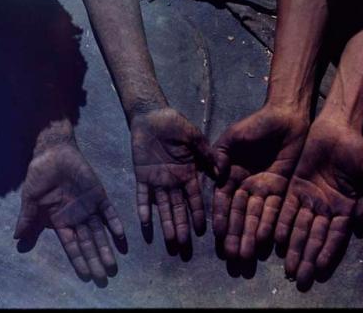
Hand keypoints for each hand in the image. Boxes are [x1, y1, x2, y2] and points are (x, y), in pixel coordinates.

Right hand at [14, 143, 124, 285]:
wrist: (53, 154)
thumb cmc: (40, 177)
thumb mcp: (30, 199)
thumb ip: (27, 219)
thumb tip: (16, 239)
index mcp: (61, 222)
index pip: (72, 246)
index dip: (79, 261)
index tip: (86, 276)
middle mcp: (77, 218)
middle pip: (89, 243)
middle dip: (96, 260)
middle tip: (105, 277)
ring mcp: (89, 208)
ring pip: (100, 232)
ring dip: (106, 247)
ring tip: (114, 264)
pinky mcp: (99, 195)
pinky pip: (108, 211)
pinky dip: (115, 223)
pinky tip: (121, 236)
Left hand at [130, 107, 214, 243]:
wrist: (151, 116)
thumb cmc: (174, 124)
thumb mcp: (193, 137)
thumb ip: (205, 153)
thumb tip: (220, 170)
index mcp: (188, 173)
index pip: (195, 198)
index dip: (199, 214)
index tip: (204, 231)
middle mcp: (173, 181)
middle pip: (178, 208)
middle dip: (182, 227)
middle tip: (184, 247)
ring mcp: (157, 180)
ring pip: (162, 207)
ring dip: (166, 224)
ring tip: (170, 242)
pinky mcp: (141, 176)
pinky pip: (142, 195)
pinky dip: (143, 209)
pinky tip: (145, 224)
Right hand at [212, 105, 308, 258]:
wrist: (285, 117)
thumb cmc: (255, 124)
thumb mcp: (232, 138)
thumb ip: (221, 156)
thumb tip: (216, 176)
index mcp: (230, 176)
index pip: (223, 202)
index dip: (220, 219)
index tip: (217, 237)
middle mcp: (246, 186)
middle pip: (239, 216)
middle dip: (235, 236)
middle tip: (232, 258)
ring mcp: (264, 189)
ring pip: (256, 217)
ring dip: (251, 236)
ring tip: (246, 256)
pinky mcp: (282, 189)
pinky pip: (276, 210)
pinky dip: (270, 225)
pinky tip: (265, 241)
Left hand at [275, 117, 362, 289]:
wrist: (337, 130)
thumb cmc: (357, 154)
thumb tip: (358, 227)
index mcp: (344, 209)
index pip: (335, 236)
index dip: (328, 253)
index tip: (320, 272)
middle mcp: (324, 208)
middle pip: (314, 237)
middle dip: (307, 258)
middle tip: (299, 279)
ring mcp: (308, 198)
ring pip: (299, 227)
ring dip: (293, 247)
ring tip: (288, 267)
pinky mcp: (294, 187)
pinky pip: (287, 208)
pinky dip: (283, 224)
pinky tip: (277, 240)